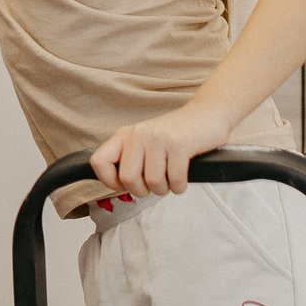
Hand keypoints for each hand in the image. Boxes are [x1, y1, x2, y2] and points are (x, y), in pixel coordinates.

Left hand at [89, 102, 231, 197]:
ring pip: (153, 182)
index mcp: (125, 135)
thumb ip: (130, 160)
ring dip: (165, 189)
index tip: (124, 185)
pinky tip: (183, 176)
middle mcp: (138, 134)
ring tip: (171, 177)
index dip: (109, 181)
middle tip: (155, 184)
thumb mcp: (145, 142)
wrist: (206, 114)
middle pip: (127, 179)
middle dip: (143, 190)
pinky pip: (175, 180)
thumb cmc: (175, 135)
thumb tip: (119, 188)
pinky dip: (180, 186)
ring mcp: (157, 138)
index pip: (99, 162)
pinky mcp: (178, 145)